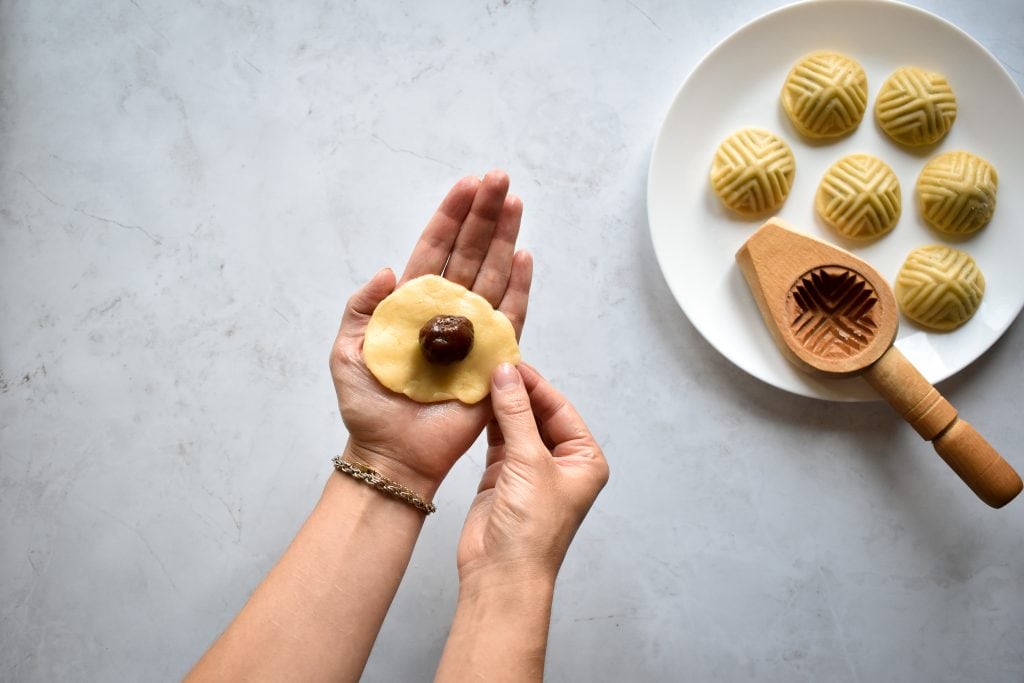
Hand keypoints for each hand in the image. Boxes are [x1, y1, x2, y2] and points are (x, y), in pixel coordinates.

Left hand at [329, 171, 532, 495]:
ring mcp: (475, 331)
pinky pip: (512, 317)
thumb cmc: (368, 404)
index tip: (467, 184)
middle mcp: (449, 310)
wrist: (392, 451)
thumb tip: (389, 269)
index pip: (435, 249)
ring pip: (494, 274)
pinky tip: (524, 255)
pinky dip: (520, 286)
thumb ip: (362, 306)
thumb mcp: (346, 349)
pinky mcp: (494, 358)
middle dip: (485, 214)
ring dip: (505, 238)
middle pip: (471, 252)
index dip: (451, 216)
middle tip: (500, 178)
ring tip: (516, 202)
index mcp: (414, 304)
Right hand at [456, 363, 608, 588]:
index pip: (560, 408)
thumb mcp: (529, 463)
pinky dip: (488, 423)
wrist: (501, 574)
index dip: (536, 384)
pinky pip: (498, 440)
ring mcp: (531, 470)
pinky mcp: (503, 477)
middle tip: (491, 365)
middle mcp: (561, 463)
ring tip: (481, 378)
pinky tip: (476, 403)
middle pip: (538, 414)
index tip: (510, 361)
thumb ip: (516, 414)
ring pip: (517, 425)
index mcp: (584, 460)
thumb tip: (507, 373)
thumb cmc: (530, 529)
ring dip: (501, 405)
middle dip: (517, 392)